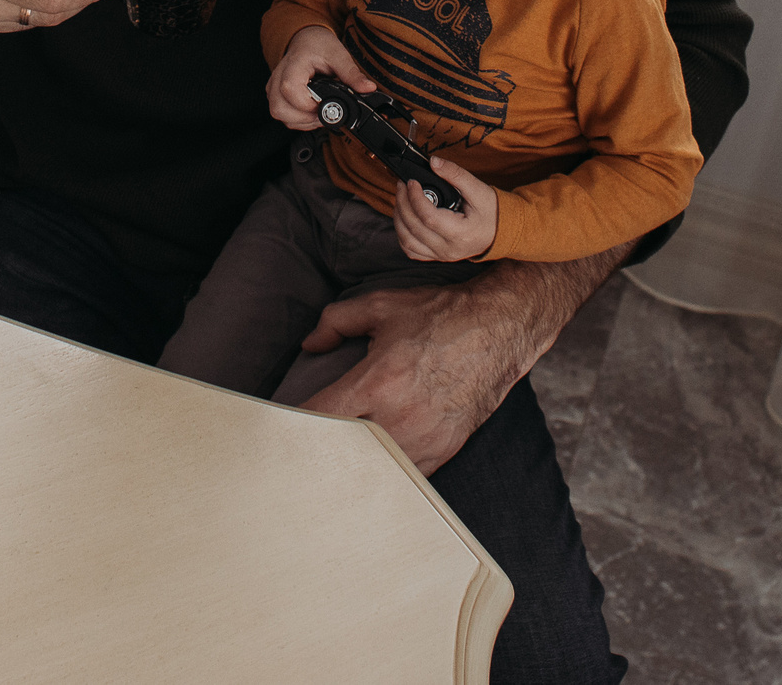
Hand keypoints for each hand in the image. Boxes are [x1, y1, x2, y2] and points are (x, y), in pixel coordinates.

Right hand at [268, 25, 373, 129]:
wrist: (306, 39)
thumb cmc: (318, 45)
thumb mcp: (338, 55)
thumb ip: (352, 74)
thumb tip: (368, 88)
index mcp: (294, 64)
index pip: (290, 90)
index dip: (308, 104)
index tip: (324, 104)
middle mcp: (278, 76)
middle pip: (279, 108)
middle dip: (304, 118)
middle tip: (323, 112)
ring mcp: (273, 86)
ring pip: (279, 113)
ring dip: (300, 121)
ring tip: (318, 112)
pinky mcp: (274, 94)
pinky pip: (281, 113)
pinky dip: (297, 119)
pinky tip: (310, 111)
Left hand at [295, 247, 625, 473]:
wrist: (500, 329)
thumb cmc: (441, 316)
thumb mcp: (382, 305)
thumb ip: (337, 321)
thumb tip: (309, 344)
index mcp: (378, 382)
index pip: (320, 420)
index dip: (295, 428)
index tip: (280, 431)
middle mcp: (400, 417)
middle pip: (342, 455)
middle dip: (318, 457)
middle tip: (297, 459)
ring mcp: (425, 439)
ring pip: (373, 472)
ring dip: (351, 469)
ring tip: (329, 469)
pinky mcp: (444, 450)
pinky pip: (405, 476)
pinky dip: (384, 473)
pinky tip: (369, 469)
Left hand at [391, 155, 495, 260]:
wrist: (500, 232)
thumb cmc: (491, 212)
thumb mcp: (479, 190)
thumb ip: (456, 174)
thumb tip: (433, 162)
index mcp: (461, 234)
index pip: (428, 218)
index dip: (415, 198)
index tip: (411, 182)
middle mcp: (448, 249)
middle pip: (413, 228)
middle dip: (402, 203)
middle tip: (402, 186)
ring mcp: (441, 256)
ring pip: (407, 241)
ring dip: (398, 219)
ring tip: (401, 200)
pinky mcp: (436, 256)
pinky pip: (411, 250)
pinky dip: (402, 234)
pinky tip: (404, 218)